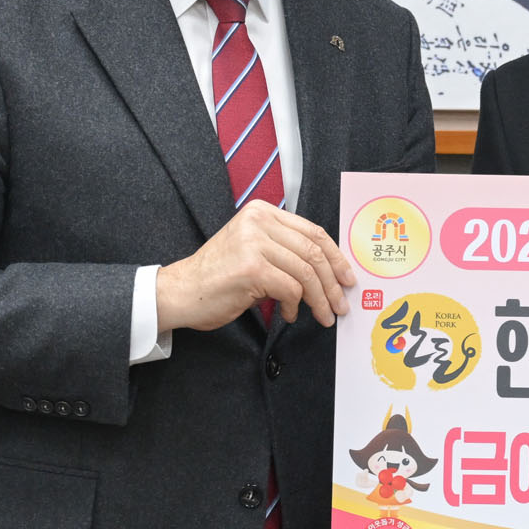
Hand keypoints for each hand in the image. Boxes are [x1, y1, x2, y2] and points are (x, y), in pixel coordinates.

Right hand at [156, 198, 354, 329]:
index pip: (313, 231)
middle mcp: (259, 221)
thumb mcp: (254, 251)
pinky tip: (288, 315)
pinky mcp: (252, 267)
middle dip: (333, 282)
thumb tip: (328, 272)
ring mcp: (254, 242)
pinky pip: (291, 289)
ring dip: (319, 299)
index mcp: (262, 212)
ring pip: (306, 272)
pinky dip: (295, 306)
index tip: (347, 277)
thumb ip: (285, 251)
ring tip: (323, 316)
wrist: (180, 292)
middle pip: (314, 251)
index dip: (336, 257)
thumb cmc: (219, 277)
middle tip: (341, 304)